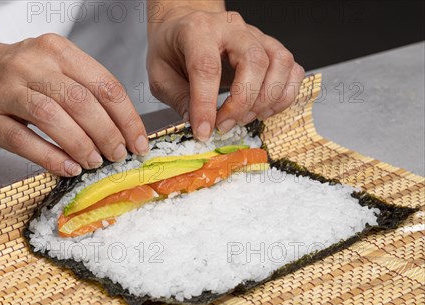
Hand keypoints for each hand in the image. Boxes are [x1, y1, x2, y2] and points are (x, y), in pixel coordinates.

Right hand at [0, 34, 147, 175]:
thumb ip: (85, 90)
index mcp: (57, 51)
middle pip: (81, 101)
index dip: (126, 118)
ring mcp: (7, 90)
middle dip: (107, 134)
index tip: (138, 142)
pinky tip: (68, 168)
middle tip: (118, 155)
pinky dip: (50, 157)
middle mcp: (32, 65)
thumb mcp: (54, 67)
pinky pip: (24, 140)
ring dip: (80, 145)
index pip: (104, 84)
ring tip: (95, 162)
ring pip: (52, 117)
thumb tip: (122, 130)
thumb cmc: (18, 75)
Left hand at [147, 7, 304, 140]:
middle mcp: (231, 28)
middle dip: (243, 102)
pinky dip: (283, 96)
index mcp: (197, 31)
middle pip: (254, 61)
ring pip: (280, 63)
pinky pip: (293, 69)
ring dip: (267, 100)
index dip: (206, 104)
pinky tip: (263, 110)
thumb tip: (198, 125)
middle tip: (225, 125)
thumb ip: (178, 99)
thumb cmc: (172, 48)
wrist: (185, 26)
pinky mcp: (270, 47)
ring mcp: (256, 35)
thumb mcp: (159, 74)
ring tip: (243, 119)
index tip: (204, 130)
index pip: (207, 67)